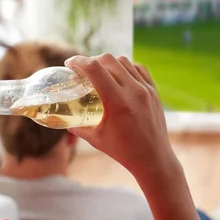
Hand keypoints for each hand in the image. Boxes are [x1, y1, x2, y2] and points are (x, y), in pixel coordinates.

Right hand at [65, 54, 179, 183]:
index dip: (78, 61)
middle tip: (83, 70)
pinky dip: (127, 67)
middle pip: (108, 60)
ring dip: (109, 62)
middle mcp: (134, 91)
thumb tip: (64, 120)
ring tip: (100, 72)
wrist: (153, 159)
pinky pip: (139, 69)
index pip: (94, 68)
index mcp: (117, 101)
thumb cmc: (123, 151)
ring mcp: (146, 89)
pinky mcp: (154, 92)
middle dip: (92, 60)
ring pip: (124, 61)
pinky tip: (120, 75)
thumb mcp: (96, 138)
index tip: (69, 64)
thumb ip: (78, 127)